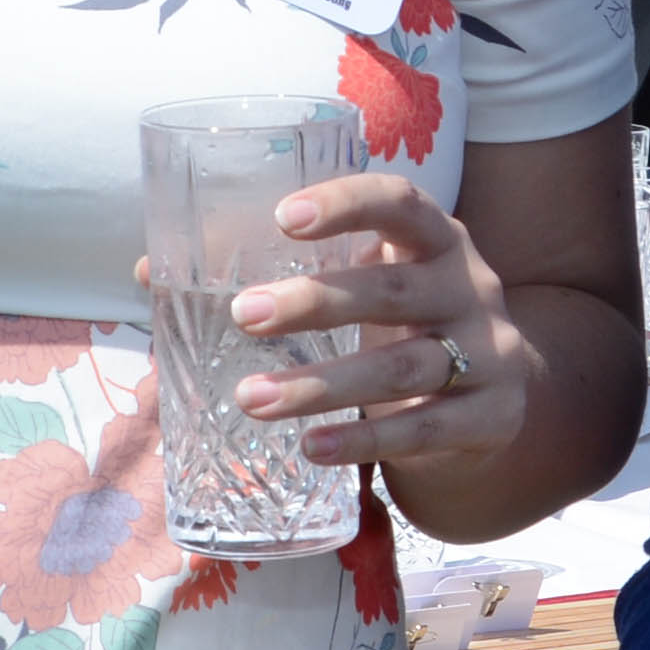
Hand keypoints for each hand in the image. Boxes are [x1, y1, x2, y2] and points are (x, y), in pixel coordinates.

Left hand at [217, 171, 527, 469]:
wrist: (496, 397)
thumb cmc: (406, 326)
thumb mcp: (372, 283)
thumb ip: (291, 270)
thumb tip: (153, 269)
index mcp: (438, 239)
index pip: (402, 203)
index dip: (347, 205)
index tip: (283, 217)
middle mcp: (470, 288)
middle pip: (394, 290)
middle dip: (316, 302)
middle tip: (243, 315)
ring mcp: (488, 354)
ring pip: (403, 369)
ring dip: (323, 385)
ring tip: (252, 399)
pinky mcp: (492, 416)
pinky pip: (423, 430)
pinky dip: (363, 441)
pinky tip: (310, 446)